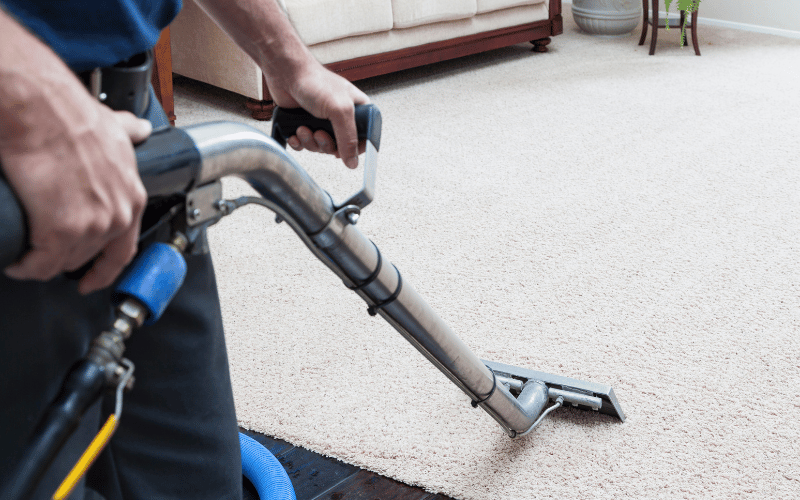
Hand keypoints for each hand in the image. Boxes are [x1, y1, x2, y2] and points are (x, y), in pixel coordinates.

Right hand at [1, 104, 150, 293]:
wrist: (39, 110)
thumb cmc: (69, 116)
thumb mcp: (113, 126)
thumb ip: (128, 132)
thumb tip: (138, 129)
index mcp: (131, 197)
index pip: (124, 249)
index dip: (105, 269)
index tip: (92, 279)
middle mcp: (117, 216)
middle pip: (88, 257)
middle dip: (64, 257)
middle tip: (43, 252)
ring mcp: (91, 227)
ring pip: (63, 262)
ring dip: (42, 262)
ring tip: (26, 253)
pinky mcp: (60, 232)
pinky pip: (40, 264)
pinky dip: (25, 266)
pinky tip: (17, 261)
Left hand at [265, 60, 369, 168]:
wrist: (286, 73)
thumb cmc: (315, 81)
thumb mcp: (340, 110)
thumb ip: (348, 138)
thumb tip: (353, 162)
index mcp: (357, 110)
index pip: (364, 138)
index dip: (354, 149)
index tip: (344, 151)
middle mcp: (341, 117)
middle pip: (340, 147)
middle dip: (326, 144)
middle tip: (319, 133)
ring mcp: (323, 121)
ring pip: (321, 147)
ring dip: (310, 142)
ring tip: (303, 128)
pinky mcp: (305, 124)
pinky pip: (305, 144)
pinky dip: (299, 142)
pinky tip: (295, 133)